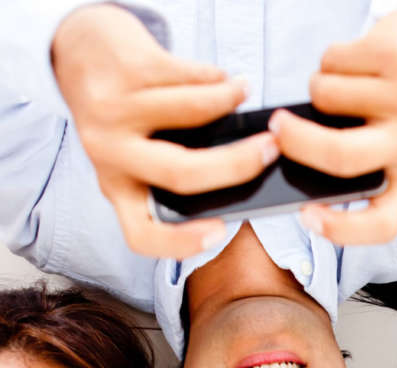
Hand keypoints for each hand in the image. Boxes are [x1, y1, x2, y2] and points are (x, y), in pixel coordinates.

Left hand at [51, 4, 277, 258]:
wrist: (81, 50)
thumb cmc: (126, 112)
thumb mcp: (141, 155)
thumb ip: (180, 169)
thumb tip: (246, 169)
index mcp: (117, 186)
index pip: (141, 234)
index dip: (181, 242)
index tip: (220, 230)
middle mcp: (108, 153)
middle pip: (179, 173)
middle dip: (236, 164)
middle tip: (270, 150)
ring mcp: (112, 110)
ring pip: (191, 111)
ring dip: (229, 101)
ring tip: (243, 95)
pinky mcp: (123, 69)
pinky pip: (186, 76)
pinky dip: (214, 77)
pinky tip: (223, 79)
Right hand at [268, 9, 396, 245]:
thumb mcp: (387, 147)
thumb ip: (351, 160)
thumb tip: (290, 155)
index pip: (383, 224)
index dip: (341, 229)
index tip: (306, 215)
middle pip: (343, 156)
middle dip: (297, 142)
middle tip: (276, 131)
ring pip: (326, 97)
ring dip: (318, 89)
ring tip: (339, 87)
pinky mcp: (396, 57)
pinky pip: (333, 62)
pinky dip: (330, 62)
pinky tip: (353, 64)